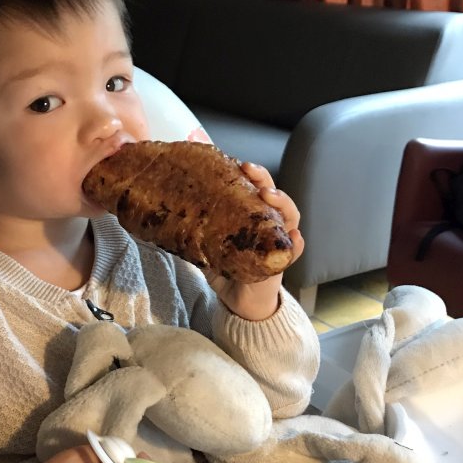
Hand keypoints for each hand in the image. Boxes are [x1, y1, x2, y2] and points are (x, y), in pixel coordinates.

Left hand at [207, 162, 304, 320]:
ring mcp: (277, 240)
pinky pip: (295, 249)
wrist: (239, 300)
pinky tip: (293, 236)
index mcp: (250, 214)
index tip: (236, 163)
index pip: (253, 187)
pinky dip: (296, 242)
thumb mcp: (207, 246)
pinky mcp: (282, 260)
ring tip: (268, 196)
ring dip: (282, 203)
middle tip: (250, 171)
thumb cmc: (227, 268)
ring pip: (289, 216)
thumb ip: (194, 232)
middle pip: (272, 195)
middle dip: (263, 179)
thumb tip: (167, 216)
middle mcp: (267, 223)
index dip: (248, 174)